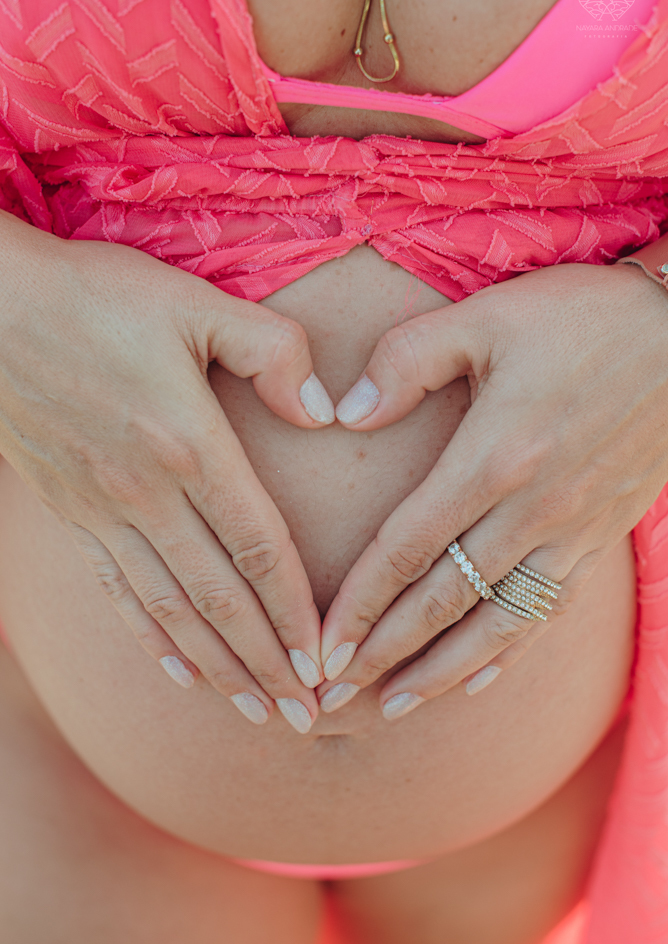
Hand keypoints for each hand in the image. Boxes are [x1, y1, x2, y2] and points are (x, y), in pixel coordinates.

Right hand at [0, 209, 335, 732]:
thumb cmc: (99, 297)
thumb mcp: (196, 304)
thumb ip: (273, 353)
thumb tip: (327, 412)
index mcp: (190, 446)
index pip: (259, 550)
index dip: (296, 612)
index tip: (325, 662)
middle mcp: (149, 495)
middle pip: (222, 600)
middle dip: (268, 665)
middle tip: (306, 717)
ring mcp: (105, 512)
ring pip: (172, 611)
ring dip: (219, 668)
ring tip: (257, 713)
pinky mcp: (73, 514)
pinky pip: (117, 593)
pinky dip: (153, 639)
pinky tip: (180, 672)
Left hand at [317, 262, 667, 717]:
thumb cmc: (582, 317)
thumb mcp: (486, 316)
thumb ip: (407, 361)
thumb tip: (347, 413)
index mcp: (493, 457)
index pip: (407, 549)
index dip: (360, 603)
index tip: (322, 645)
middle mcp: (531, 510)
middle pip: (442, 602)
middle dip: (383, 654)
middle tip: (334, 695)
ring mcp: (570, 531)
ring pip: (494, 624)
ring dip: (439, 671)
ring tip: (393, 707)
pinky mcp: (599, 536)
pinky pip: (546, 612)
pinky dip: (507, 653)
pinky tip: (476, 680)